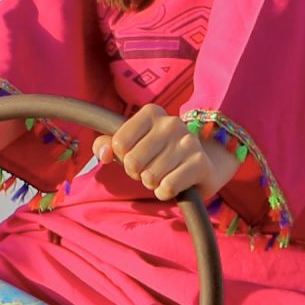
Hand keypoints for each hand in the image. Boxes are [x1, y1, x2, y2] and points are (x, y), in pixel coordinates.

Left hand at [97, 106, 239, 204]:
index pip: (118, 143)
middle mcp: (171, 123)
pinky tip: (173, 183)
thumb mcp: (130, 145)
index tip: (135, 155)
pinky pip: (167, 188)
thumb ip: (107, 144)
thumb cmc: (157, 154)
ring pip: (149, 177)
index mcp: (151, 112)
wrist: (201, 165)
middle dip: (136, 173)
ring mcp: (188, 142)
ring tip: (163, 174)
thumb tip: (103, 154)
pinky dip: (164, 192)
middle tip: (149, 169)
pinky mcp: (200, 163)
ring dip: (151, 183)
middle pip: (132, 162)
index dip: (121, 157)